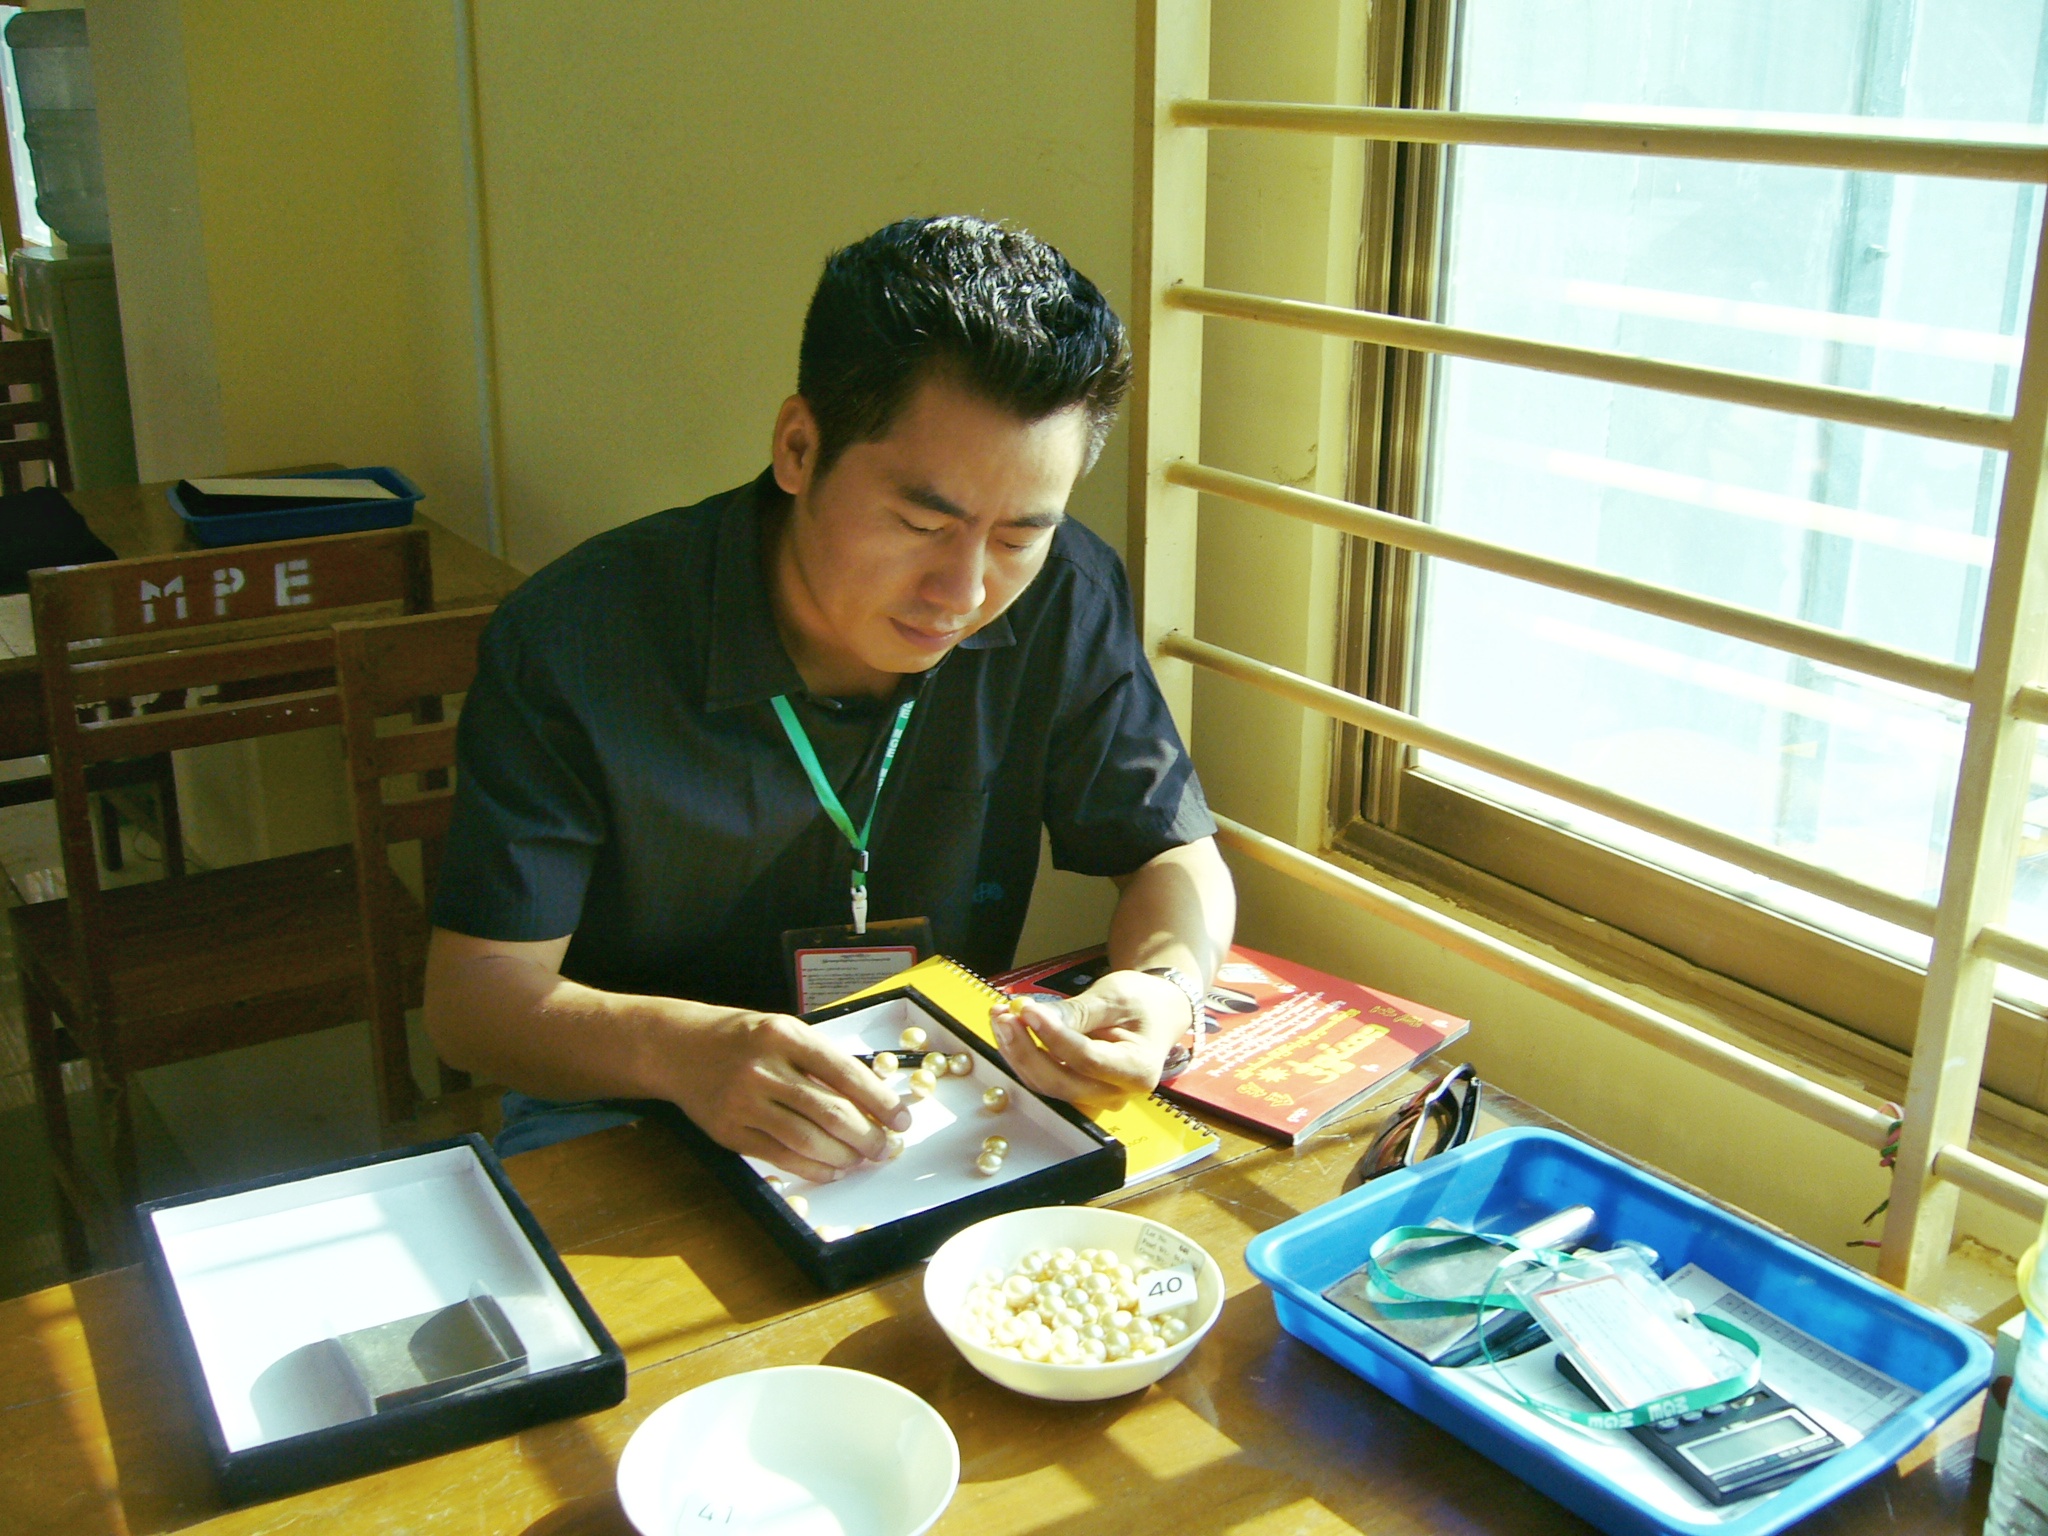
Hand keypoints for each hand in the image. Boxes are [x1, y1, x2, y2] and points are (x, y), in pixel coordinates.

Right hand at [663, 1005, 911, 1181]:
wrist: (678, 1047)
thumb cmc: (742, 1038)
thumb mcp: (783, 1031)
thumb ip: (821, 1060)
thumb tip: (872, 1099)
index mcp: (784, 1034)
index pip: (845, 1072)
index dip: (880, 1101)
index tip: (901, 1120)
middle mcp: (763, 1067)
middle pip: (830, 1111)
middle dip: (868, 1136)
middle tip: (886, 1148)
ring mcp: (743, 1101)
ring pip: (807, 1139)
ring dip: (844, 1156)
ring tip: (861, 1159)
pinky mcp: (729, 1131)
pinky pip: (780, 1156)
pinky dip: (813, 1168)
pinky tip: (832, 1170)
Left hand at [990, 969, 1194, 1102]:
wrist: (1155, 1013)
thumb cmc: (1142, 1002)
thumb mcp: (1115, 996)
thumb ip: (1078, 1012)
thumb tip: (1033, 1016)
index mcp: (1137, 1071)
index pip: (1086, 1059)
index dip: (1053, 1036)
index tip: (1027, 1010)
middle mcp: (1116, 1093)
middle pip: (1059, 1081)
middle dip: (1025, 1048)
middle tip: (1004, 1013)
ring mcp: (1094, 1097)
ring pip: (1044, 1083)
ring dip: (1016, 1050)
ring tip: (1001, 1015)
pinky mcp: (1075, 1090)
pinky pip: (1042, 1078)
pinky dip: (1022, 1053)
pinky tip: (1009, 1026)